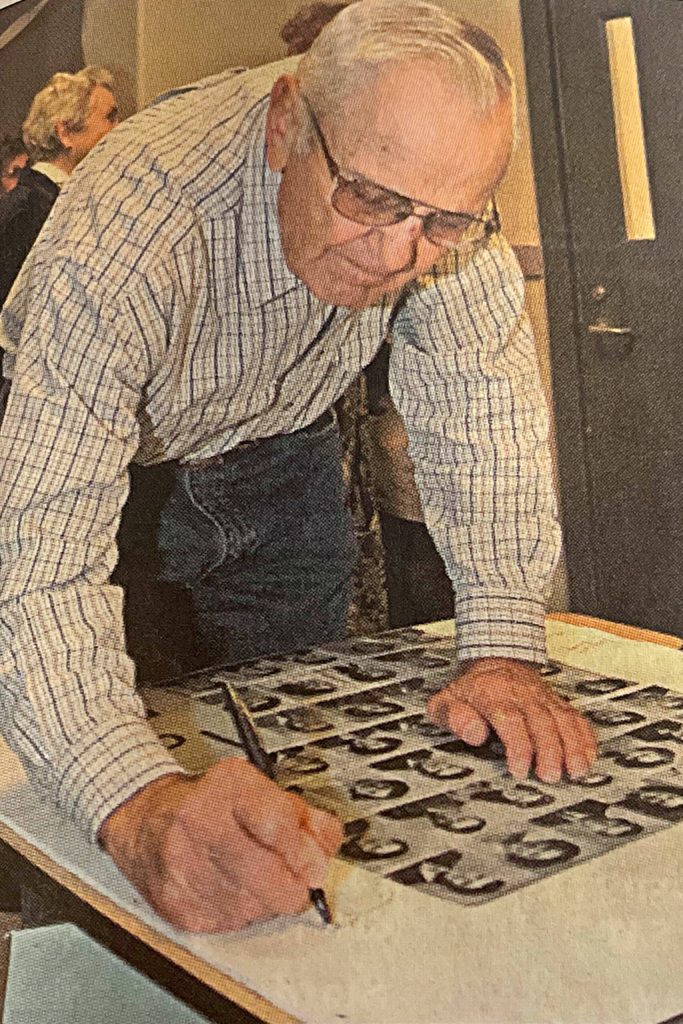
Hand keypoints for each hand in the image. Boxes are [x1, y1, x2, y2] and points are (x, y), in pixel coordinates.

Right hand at [98, 758, 342, 932]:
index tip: (316, 864)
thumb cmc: (206, 802)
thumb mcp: (255, 786)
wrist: (143, 820)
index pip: (273, 821)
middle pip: (268, 876)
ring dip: (268, 897)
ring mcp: (184, 870)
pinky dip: (243, 910)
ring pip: (256, 907)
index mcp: (225, 787)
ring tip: (256, 873)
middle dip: (294, 883)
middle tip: (298, 877)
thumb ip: (299, 812)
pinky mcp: (178, 908)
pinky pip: (233, 923)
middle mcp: (199, 825)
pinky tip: (233, 887)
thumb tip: (325, 843)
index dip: (303, 849)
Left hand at [427, 658, 597, 782]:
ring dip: (572, 745)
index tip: (519, 768)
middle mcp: (521, 694)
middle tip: (550, 775)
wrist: (494, 661)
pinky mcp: (556, 703)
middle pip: (541, 720)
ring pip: (562, 719)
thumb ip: (453, 718)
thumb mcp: (446, 702)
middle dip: (549, 750)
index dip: (518, 745)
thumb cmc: (470, 691)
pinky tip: (588, 757)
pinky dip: (585, 737)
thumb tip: (473, 733)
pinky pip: (575, 717)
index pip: (509, 718)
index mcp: (492, 693)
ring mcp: (542, 697)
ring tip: (575, 770)